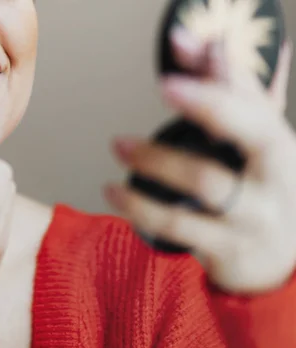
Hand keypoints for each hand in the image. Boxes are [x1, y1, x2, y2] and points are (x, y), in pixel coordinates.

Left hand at [106, 29, 295, 294]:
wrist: (277, 263)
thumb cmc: (258, 192)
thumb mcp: (251, 146)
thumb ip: (230, 95)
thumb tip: (208, 40)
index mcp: (282, 144)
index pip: (256, 96)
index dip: (220, 68)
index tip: (180, 43)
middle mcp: (278, 176)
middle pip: (252, 130)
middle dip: (209, 103)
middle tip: (166, 84)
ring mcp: (256, 215)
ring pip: (206, 180)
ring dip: (157, 159)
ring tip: (118, 145)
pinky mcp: (228, 249)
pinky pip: (178, 224)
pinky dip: (140, 206)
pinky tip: (112, 192)